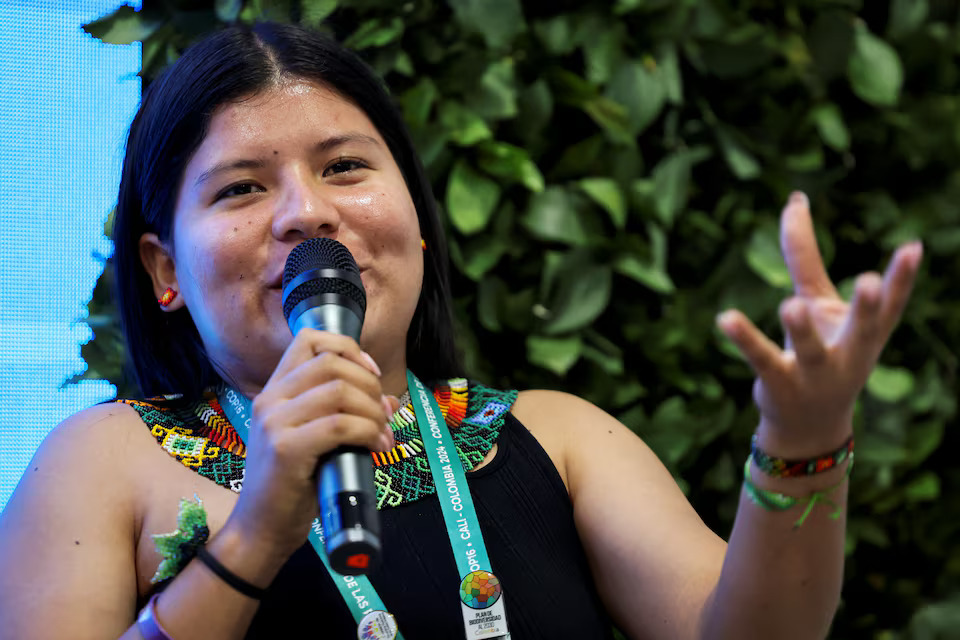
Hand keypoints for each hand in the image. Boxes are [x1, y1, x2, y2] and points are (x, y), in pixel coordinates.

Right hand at [227, 330, 395, 560]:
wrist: (260, 530)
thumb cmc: (290, 486)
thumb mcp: (315, 440)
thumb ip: (344, 414)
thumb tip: (389, 401)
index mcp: (274, 390)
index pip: (309, 339)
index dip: (348, 348)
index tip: (372, 373)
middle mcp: (270, 399)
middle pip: (332, 363)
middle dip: (370, 385)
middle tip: (383, 415)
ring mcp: (274, 422)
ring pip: (340, 392)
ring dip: (373, 411)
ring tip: (382, 435)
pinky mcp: (285, 449)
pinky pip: (340, 425)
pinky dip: (368, 432)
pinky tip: (376, 448)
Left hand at [717, 192, 922, 453]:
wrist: (807, 424)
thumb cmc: (820, 351)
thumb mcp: (817, 301)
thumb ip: (804, 255)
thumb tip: (794, 199)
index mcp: (864, 334)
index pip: (889, 307)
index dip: (902, 279)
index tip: (913, 247)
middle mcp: (846, 355)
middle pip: (861, 332)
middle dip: (869, 309)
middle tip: (871, 281)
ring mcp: (813, 374)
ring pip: (808, 351)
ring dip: (800, 330)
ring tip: (790, 307)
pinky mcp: (778, 383)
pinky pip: (761, 359)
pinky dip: (744, 338)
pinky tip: (725, 318)